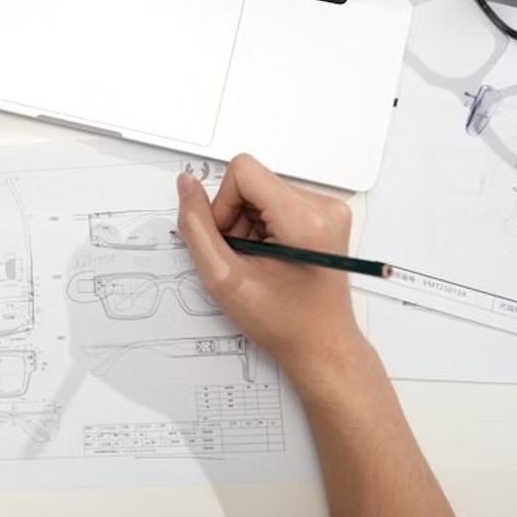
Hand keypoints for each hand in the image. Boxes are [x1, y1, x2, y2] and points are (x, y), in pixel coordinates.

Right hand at [176, 155, 365, 385]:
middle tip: (244, 258)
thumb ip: (197, 227)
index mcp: (305, 220)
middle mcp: (324, 208)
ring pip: (263, 192)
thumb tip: (187, 186)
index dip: (222, 204)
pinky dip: (264, 227)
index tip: (228, 239)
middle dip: (236, 218)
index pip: (244, 171)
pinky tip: (270, 256)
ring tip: (259, 260)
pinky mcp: (326, 216)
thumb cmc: (285, 322)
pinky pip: (278, 201)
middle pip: (253, 182)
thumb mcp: (224, 278)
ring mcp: (329, 210)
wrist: (321, 344)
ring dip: (249, 225)